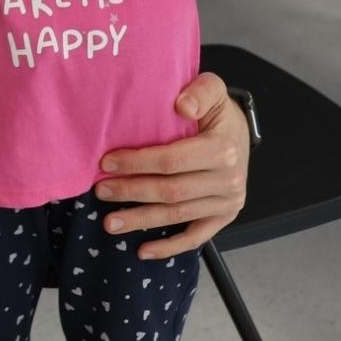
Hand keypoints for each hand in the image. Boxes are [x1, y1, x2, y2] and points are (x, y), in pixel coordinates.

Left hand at [92, 72, 249, 258]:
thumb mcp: (213, 89)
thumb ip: (200, 91)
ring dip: (142, 220)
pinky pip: (196, 236)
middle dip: (132, 192)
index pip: (172, 160)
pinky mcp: (224, 217)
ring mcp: (227, 202)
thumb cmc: (217, 111)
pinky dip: (170, 247)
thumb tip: (182, 106)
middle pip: (171, 191)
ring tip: (110, 222)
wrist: (239, 133)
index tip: (107, 162)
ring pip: (178, 215)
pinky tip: (144, 251)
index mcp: (223, 149)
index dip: (138, 162)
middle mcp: (229, 179)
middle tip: (101, 190)